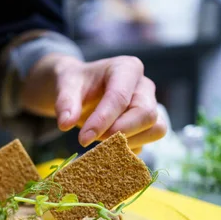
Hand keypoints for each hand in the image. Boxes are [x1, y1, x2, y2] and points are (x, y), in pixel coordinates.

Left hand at [20, 54, 166, 152]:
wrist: (78, 90)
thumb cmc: (75, 84)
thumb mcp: (65, 85)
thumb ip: (65, 102)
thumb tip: (65, 124)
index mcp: (126, 69)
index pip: (120, 97)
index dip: (103, 121)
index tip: (83, 139)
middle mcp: (144, 87)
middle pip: (146, 114)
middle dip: (119, 132)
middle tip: (92, 140)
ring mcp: (149, 106)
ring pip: (155, 130)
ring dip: (128, 142)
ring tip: (100, 143)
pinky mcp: (146, 126)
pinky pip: (146, 143)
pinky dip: (127, 151)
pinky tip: (106, 149)